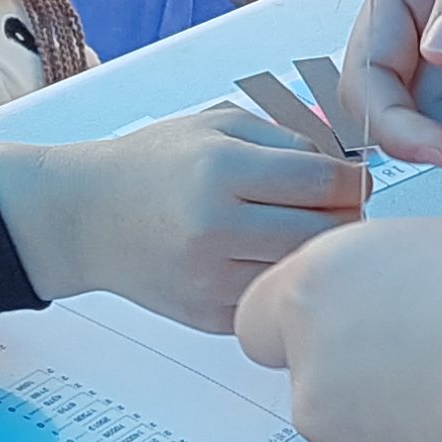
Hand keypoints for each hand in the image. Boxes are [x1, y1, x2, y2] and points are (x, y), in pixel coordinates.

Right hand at [0, 108, 365, 331]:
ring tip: (301, 231)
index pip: (323, 183)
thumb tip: (348, 168)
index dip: (354, 181)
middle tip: (337, 209)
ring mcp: (210, 280)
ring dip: (315, 254)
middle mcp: (216, 228)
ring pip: (302, 273)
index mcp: (221, 170)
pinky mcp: (207, 316)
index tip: (356, 180)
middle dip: (343, 220)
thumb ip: (286, 138)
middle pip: (323, 235)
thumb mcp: (216, 125)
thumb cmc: (152, 164)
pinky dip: (281, 281)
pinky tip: (266, 258)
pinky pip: (272, 300)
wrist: (85, 217)